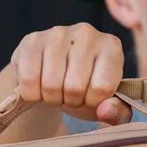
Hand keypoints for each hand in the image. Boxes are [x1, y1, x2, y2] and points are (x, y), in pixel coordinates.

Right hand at [10, 23, 128, 123]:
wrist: (51, 74)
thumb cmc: (85, 89)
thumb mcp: (106, 104)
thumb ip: (117, 113)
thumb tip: (105, 110)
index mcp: (111, 47)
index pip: (102, 88)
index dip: (92, 102)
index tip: (90, 96)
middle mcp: (87, 33)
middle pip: (74, 87)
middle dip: (70, 101)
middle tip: (70, 94)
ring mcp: (58, 33)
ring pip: (50, 85)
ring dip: (51, 98)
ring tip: (56, 90)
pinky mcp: (32, 39)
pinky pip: (28, 80)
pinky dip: (32, 93)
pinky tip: (39, 85)